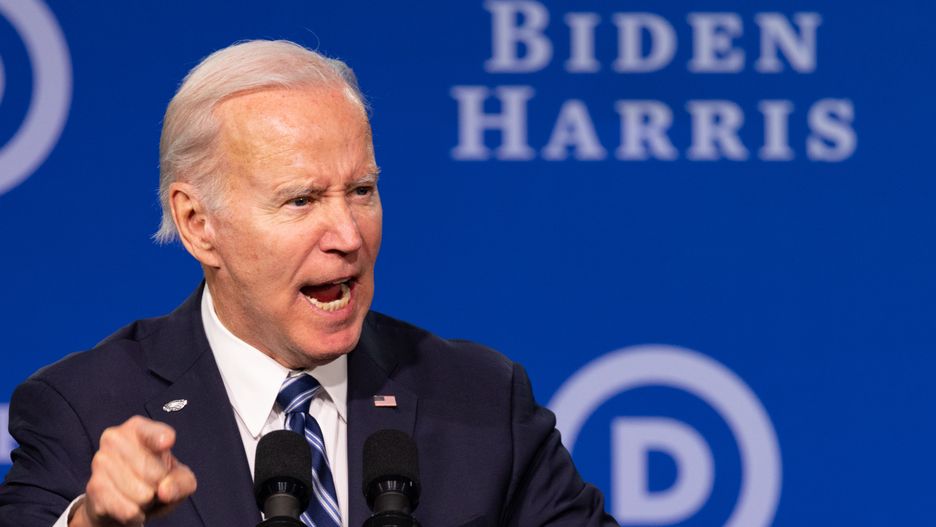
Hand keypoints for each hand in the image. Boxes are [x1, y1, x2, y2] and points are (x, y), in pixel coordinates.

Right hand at [69, 416, 197, 526]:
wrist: (121, 503)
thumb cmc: (156, 481)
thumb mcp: (179, 479)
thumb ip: (181, 482)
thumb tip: (165, 490)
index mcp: (139, 428)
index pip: (152, 432)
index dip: (161, 439)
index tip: (167, 442)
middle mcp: (115, 438)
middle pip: (154, 473)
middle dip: (158, 487)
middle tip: (151, 484)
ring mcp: (101, 461)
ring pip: (141, 494)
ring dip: (146, 502)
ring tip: (139, 494)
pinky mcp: (94, 487)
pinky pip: (128, 509)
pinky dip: (135, 515)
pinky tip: (132, 509)